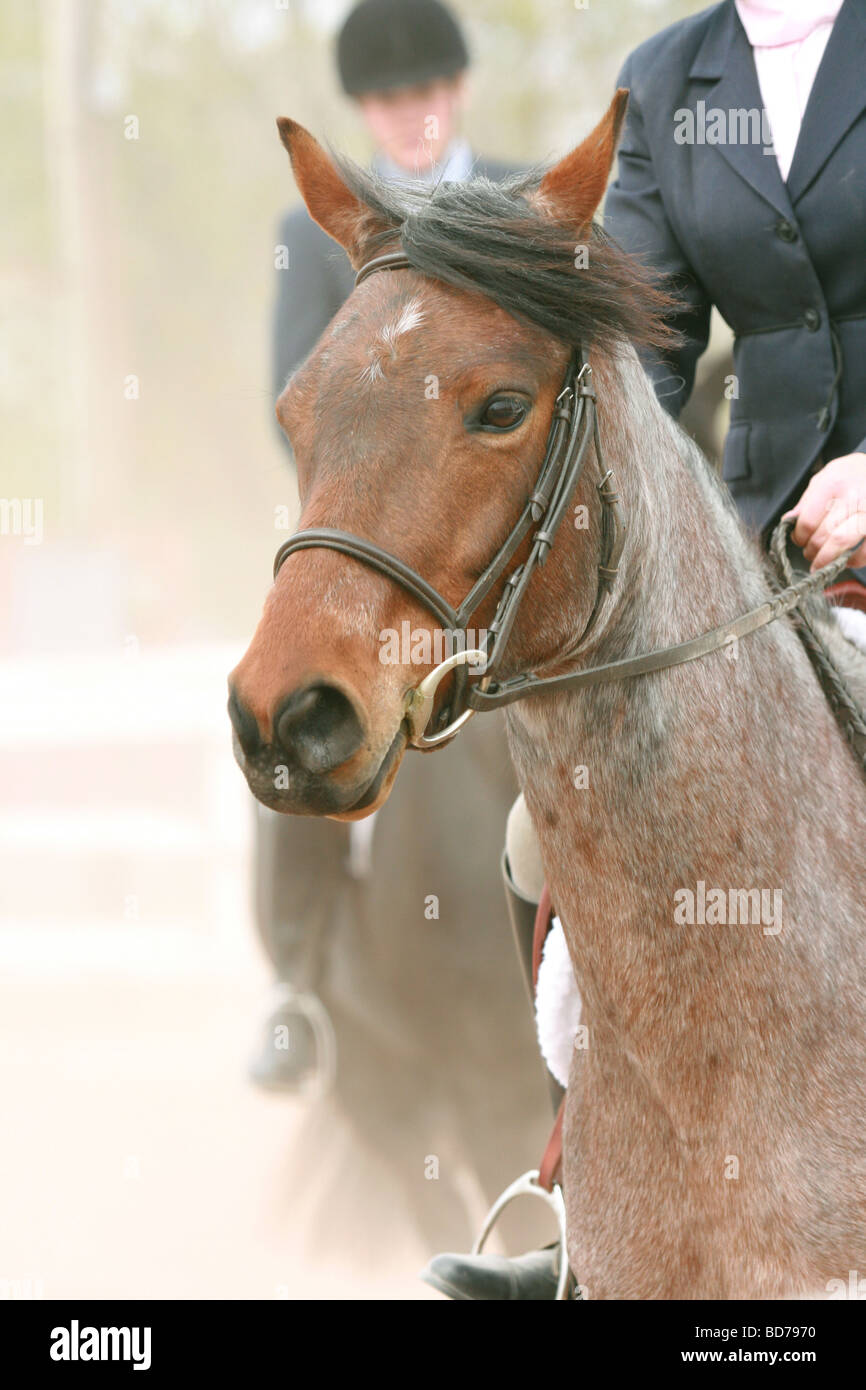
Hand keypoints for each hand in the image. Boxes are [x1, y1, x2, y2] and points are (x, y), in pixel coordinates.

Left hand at [784, 453, 865, 570]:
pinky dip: (855, 560)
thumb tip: (788, 521)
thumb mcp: (825, 477)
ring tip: (821, 563)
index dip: (799, 537)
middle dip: (811, 550)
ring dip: (827, 559)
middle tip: (809, 553)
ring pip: (841, 543)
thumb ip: (807, 501)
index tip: (799, 540)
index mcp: (833, 484)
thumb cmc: (852, 473)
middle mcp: (852, 497)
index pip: (807, 521)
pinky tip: (847, 560)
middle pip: (822, 534)